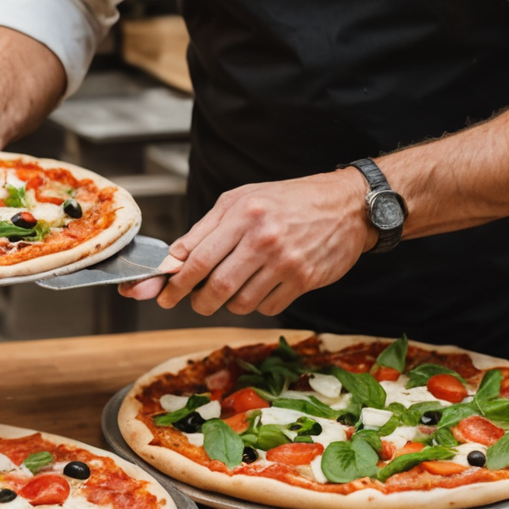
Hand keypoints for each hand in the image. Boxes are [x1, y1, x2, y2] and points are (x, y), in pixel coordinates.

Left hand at [119, 167, 370, 316]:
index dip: (175, 283)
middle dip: (198, 301)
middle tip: (195, 301)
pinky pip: (268, 307)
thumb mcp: (241, 200)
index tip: (163, 295)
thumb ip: (205, 229)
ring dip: (228, 304)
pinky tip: (260, 287)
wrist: (346, 206)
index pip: (198, 258)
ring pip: (240, 303)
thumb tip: (173, 259)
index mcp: (243, 213)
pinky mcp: (305, 280)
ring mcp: (286, 262)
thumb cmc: (288, 200)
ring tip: (232, 289)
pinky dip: (257, 304)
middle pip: (216, 287)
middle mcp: (264, 238)